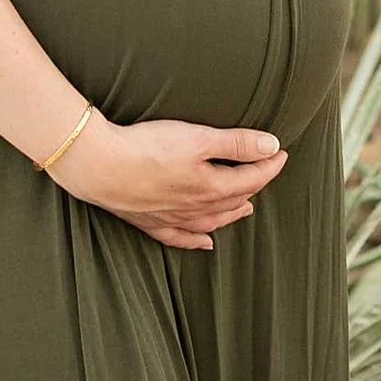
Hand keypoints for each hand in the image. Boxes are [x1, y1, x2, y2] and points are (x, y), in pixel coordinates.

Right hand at [49, 114, 289, 250]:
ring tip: (245, 208)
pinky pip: (180, 237)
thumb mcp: (197, 137)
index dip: (269, 165)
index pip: (251, 178)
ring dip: (231, 214)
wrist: (100, 166)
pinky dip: (196, 240)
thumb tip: (272, 147)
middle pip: (234, 200)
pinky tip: (204, 243)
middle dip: (252, 186)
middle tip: (262, 173)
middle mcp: (197, 208)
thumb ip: (236, 143)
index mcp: (212, 187)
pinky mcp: (150, 221)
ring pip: (213, 221)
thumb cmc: (146, 148)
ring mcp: (173, 217)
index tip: (280, 152)